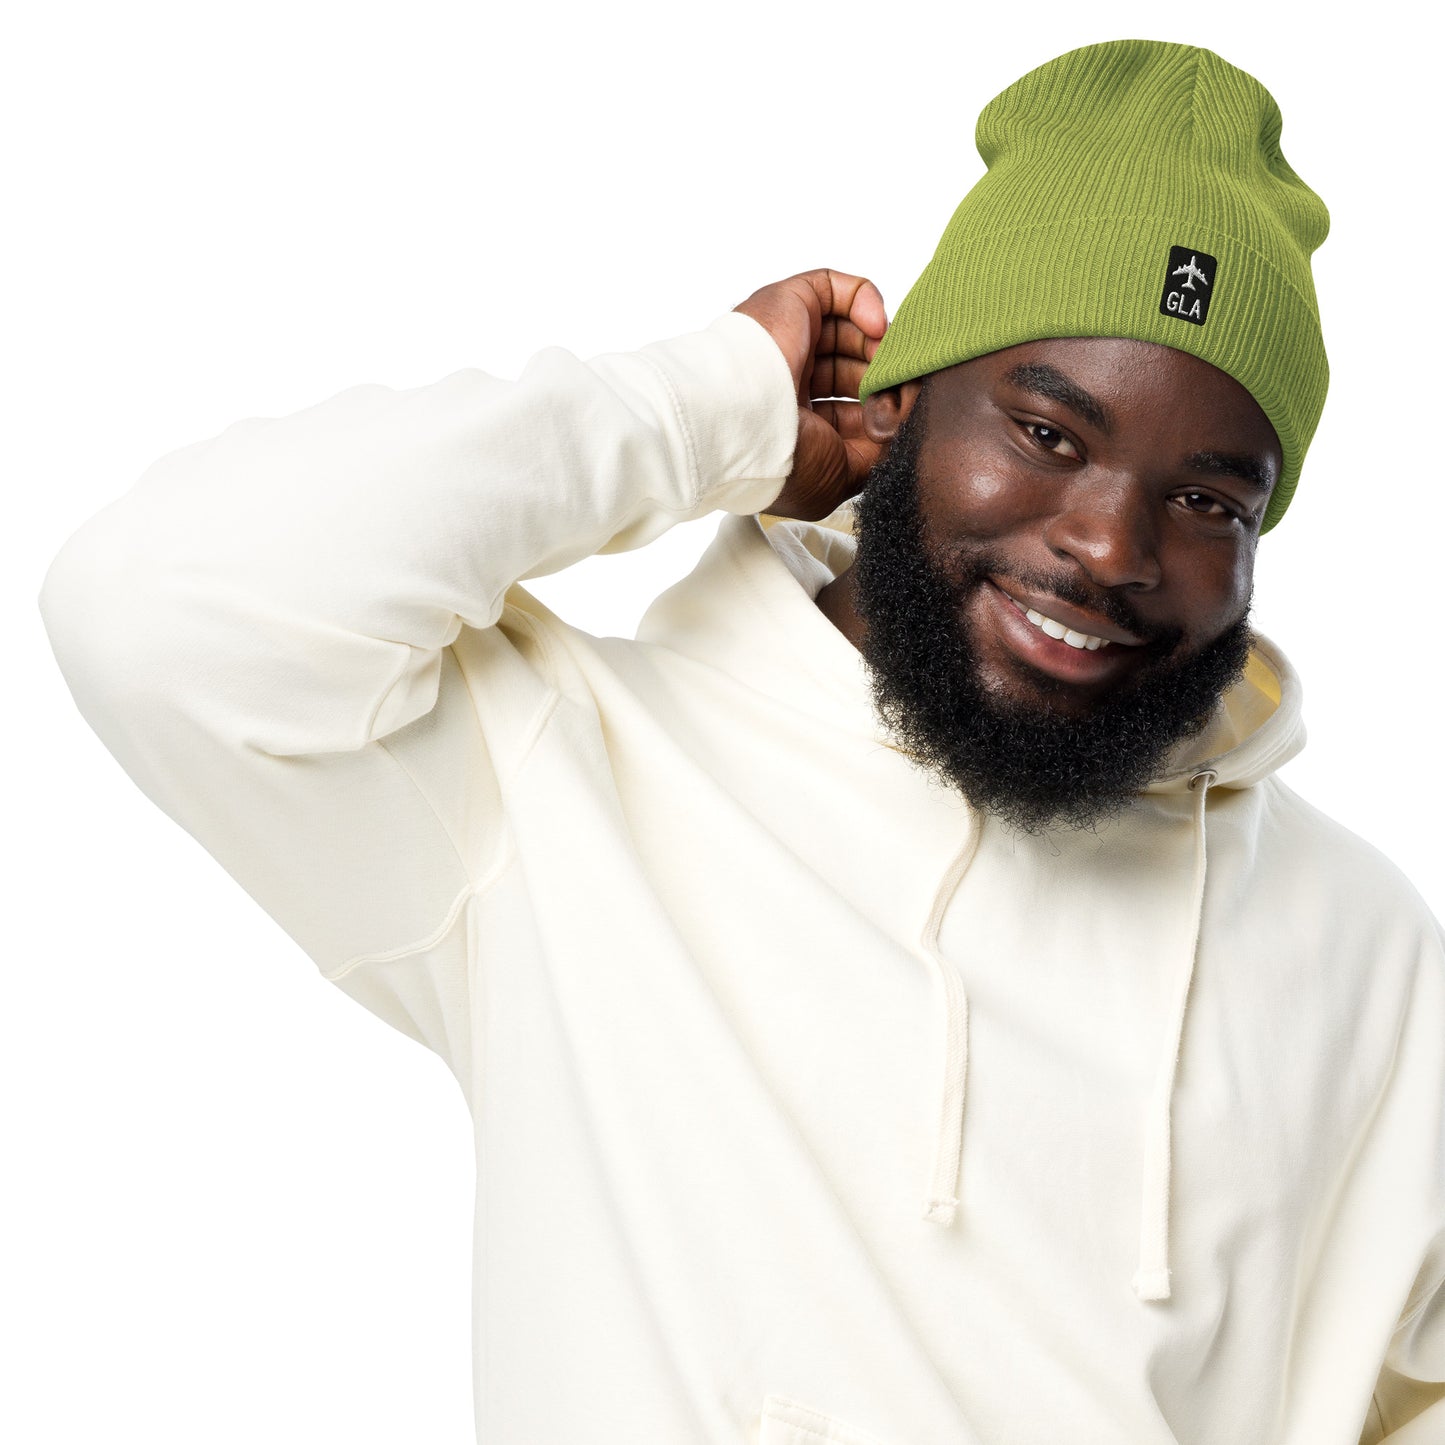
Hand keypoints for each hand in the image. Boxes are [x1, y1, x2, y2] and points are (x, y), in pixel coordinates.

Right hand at [734, 269, 887, 520]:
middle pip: (852, 369)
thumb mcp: (842, 476)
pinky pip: (836, 288)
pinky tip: (876, 328)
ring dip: (879, 345)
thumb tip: (904, 425)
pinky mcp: (790, 303)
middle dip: (882, 380)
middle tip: (901, 389)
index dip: (878, 412)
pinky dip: (866, 301)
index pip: (848, 411)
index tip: (900, 419)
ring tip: (892, 362)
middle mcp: (789, 382)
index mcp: (794, 426)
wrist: (746, 424)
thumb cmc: (782, 459)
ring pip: (848, 330)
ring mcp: (788, 341)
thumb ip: (878, 454)